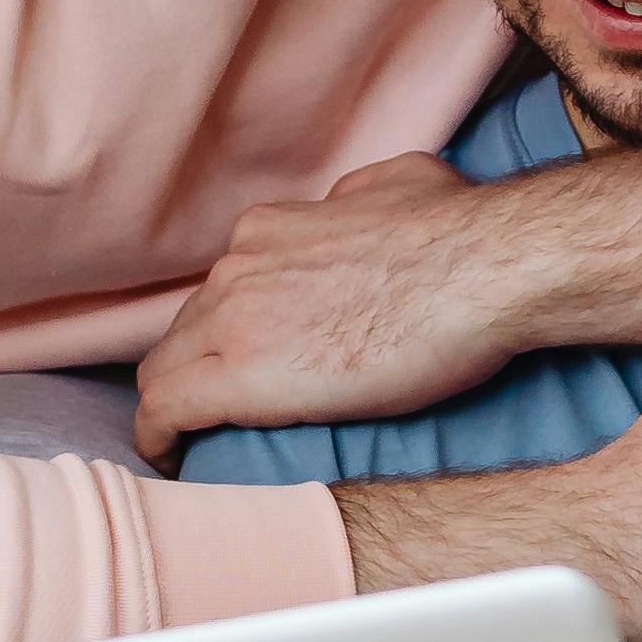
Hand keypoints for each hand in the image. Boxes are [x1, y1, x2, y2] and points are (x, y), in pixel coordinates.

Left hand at [135, 156, 520, 457]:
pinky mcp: (241, 375)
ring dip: (179, 405)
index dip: (226, 333)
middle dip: (197, 372)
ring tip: (197, 444)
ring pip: (166, 369)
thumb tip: (349, 211)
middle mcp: (239, 267)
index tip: (241, 362)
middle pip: (186, 332)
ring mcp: (234, 318)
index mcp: (269, 230)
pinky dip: (158, 437)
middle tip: (220, 415)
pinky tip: (171, 459)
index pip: (222, 291)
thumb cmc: (460, 230)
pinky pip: (166, 410)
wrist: (483, 269)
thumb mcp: (393, 182)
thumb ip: (353, 201)